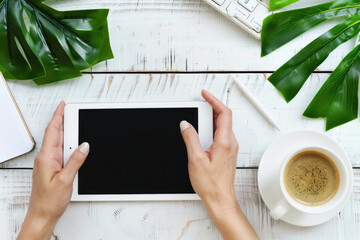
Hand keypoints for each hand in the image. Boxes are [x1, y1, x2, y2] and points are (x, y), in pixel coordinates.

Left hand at [18, 101, 89, 239]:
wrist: (42, 214)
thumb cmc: (49, 200)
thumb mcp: (66, 180)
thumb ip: (76, 161)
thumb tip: (84, 146)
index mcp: (46, 157)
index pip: (53, 131)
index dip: (58, 116)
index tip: (63, 105)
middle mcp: (45, 158)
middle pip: (55, 133)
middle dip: (62, 120)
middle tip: (70, 110)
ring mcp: (48, 162)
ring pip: (57, 141)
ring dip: (65, 131)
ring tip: (73, 122)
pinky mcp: (52, 167)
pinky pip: (59, 150)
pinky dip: (66, 143)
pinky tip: (72, 142)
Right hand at [180, 90, 258, 239]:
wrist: (220, 198)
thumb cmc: (211, 184)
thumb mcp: (196, 159)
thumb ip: (190, 139)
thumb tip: (186, 124)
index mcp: (224, 141)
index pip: (223, 113)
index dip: (214, 100)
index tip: (204, 94)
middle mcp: (230, 142)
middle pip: (223, 117)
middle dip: (211, 108)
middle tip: (198, 105)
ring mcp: (229, 147)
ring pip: (221, 125)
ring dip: (210, 119)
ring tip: (197, 119)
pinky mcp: (226, 152)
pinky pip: (220, 134)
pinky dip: (211, 128)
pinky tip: (201, 133)